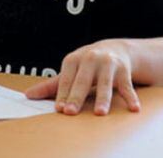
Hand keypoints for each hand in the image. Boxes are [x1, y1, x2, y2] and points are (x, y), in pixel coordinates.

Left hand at [24, 39, 139, 115]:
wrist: (115, 48)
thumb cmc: (86, 64)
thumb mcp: (70, 70)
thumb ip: (52, 85)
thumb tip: (28, 95)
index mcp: (74, 59)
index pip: (66, 80)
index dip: (62, 94)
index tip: (59, 108)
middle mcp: (90, 59)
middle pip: (83, 81)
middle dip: (77, 96)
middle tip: (71, 112)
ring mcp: (108, 64)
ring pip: (105, 83)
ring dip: (103, 98)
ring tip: (100, 113)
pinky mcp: (124, 71)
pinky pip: (127, 86)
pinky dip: (131, 97)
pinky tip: (134, 108)